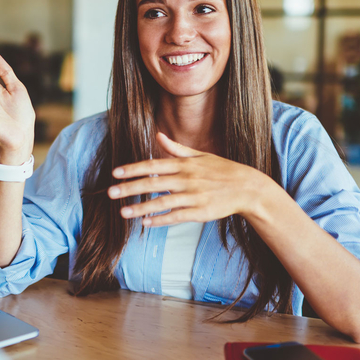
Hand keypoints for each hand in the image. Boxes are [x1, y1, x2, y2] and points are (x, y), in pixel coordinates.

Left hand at [107, 132, 265, 226]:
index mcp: (185, 164)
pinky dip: (161, 220)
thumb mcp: (200, 156)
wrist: (248, 188)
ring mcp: (194, 196)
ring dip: (141, 208)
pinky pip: (177, 216)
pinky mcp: (201, 212)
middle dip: (130, 188)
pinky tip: (146, 223)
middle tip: (110, 193)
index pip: (154, 165)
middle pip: (153, 183)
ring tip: (123, 212)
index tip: (115, 173)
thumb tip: (158, 135)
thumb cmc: (222, 170)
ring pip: (162, 202)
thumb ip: (177, 148)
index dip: (133, 169)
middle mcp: (187, 178)